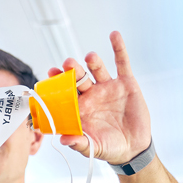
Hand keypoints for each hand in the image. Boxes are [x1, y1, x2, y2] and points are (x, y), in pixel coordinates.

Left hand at [48, 31, 150, 165]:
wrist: (132, 147)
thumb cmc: (108, 147)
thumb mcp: (92, 147)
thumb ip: (78, 143)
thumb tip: (63, 140)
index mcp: (78, 108)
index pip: (64, 93)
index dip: (57, 83)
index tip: (50, 74)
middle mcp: (90, 95)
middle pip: (78, 78)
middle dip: (72, 71)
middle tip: (67, 64)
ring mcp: (107, 87)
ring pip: (97, 69)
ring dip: (92, 62)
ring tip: (89, 57)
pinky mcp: (126, 83)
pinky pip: (122, 63)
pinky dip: (119, 48)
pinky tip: (114, 35)